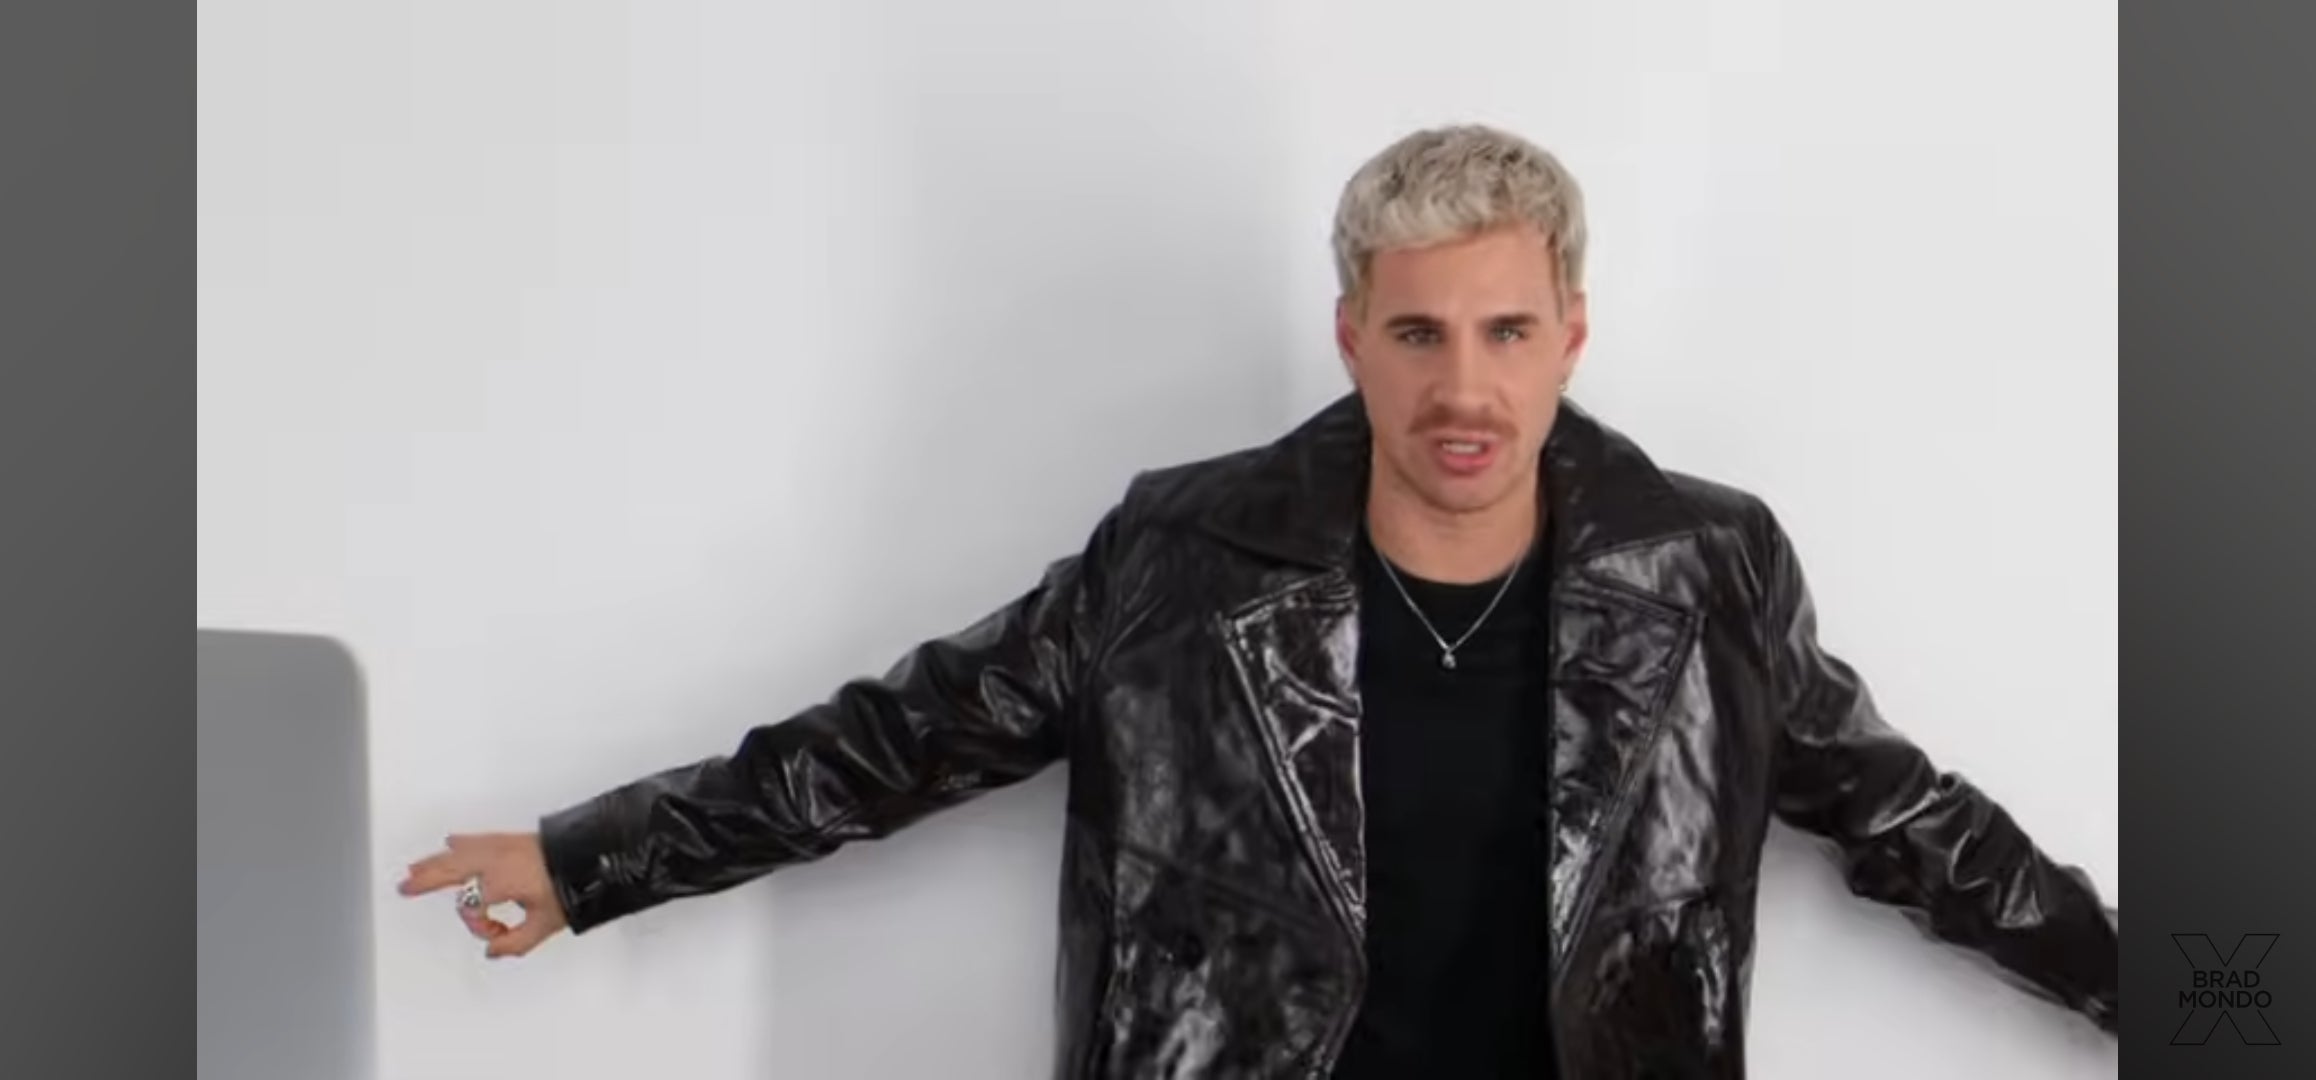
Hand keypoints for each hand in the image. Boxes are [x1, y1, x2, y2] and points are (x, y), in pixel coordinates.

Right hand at [398, 832, 569, 958]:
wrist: (592, 854)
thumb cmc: (572, 884)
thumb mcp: (546, 923)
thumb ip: (516, 942)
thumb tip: (494, 950)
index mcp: (500, 881)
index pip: (471, 908)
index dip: (480, 926)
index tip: (497, 933)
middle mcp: (496, 860)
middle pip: (451, 869)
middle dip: (427, 880)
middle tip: (406, 887)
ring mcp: (501, 846)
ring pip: (458, 852)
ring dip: (435, 861)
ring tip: (415, 869)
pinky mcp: (510, 838)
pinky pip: (476, 838)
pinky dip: (461, 842)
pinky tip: (452, 841)